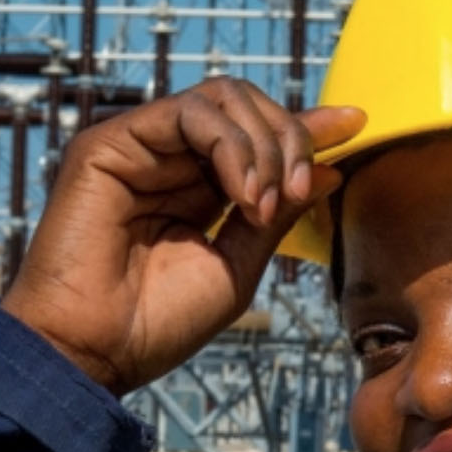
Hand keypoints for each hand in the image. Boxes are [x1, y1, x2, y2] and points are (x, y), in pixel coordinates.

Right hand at [1, 78, 365, 395]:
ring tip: (266, 202)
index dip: (307, 126)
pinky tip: (243, 192)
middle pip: (246, 106)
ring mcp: (140, 147)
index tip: (356, 124)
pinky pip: (189, 112)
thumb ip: (278, 215)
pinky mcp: (111, 142)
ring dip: (264, 144)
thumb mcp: (237, 266)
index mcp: (197, 190)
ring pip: (223, 99)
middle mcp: (168, 161)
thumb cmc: (156, 324)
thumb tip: (329, 169)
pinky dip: (231, 145)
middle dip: (290, 139)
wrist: (94, 351)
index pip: (257, 137)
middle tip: (299, 193)